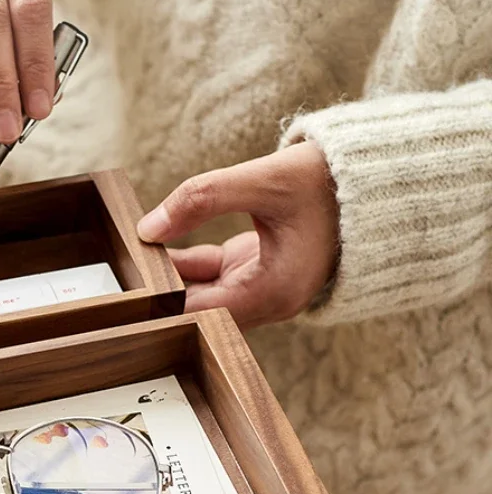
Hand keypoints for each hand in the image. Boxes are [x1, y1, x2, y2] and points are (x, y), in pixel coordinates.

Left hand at [137, 142, 339, 327]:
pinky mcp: (257, 270)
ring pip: (202, 292)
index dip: (161, 303)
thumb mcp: (265, 180)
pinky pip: (212, 276)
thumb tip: (148, 227)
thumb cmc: (329, 181)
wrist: (374, 180)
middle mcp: (268, 300)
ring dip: (170, 276)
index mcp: (274, 292)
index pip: (201, 312)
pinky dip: (186, 264)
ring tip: (130, 257)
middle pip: (198, 308)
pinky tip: (156, 247)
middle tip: (119, 273)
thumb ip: (203, 198)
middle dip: (160, 292)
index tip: (126, 291)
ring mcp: (262, 287)